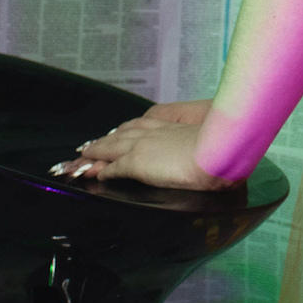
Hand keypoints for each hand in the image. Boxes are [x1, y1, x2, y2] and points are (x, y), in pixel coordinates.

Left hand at [49, 100, 234, 189]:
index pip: (140, 127)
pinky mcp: (138, 162)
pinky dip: (102, 171)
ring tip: (79, 160)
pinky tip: (95, 175)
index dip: (125, 132)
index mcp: (172, 128)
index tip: (114, 134)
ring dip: (94, 154)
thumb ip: (201, 147)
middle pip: (120, 135)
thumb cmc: (223, 149)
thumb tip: (207, 156)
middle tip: (86, 148)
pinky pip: (114, 168)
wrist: (221, 150)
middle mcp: (155, 133)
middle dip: (102, 142)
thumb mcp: (210, 144)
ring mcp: (144, 147)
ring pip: (110, 149)